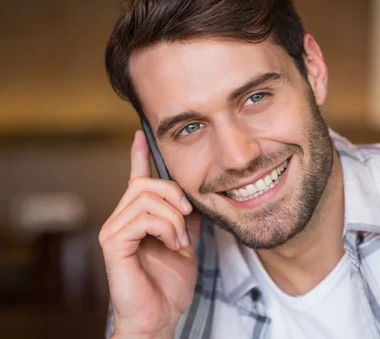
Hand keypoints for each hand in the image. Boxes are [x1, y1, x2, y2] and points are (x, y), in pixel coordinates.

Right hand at [99, 130, 201, 337]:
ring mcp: (114, 230)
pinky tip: (171, 244)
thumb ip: (187, 221)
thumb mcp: (185, 245)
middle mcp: (121, 219)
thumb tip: (196, 200)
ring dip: (173, 218)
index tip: (141, 134)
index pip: (136, 179)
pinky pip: (143, 217)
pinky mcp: (113, 242)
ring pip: (147, 198)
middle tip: (187, 217)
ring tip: (179, 240)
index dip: (139, 155)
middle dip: (175, 195)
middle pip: (147, 183)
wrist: (160, 316)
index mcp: (138, 218)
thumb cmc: (168, 285)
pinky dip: (165, 228)